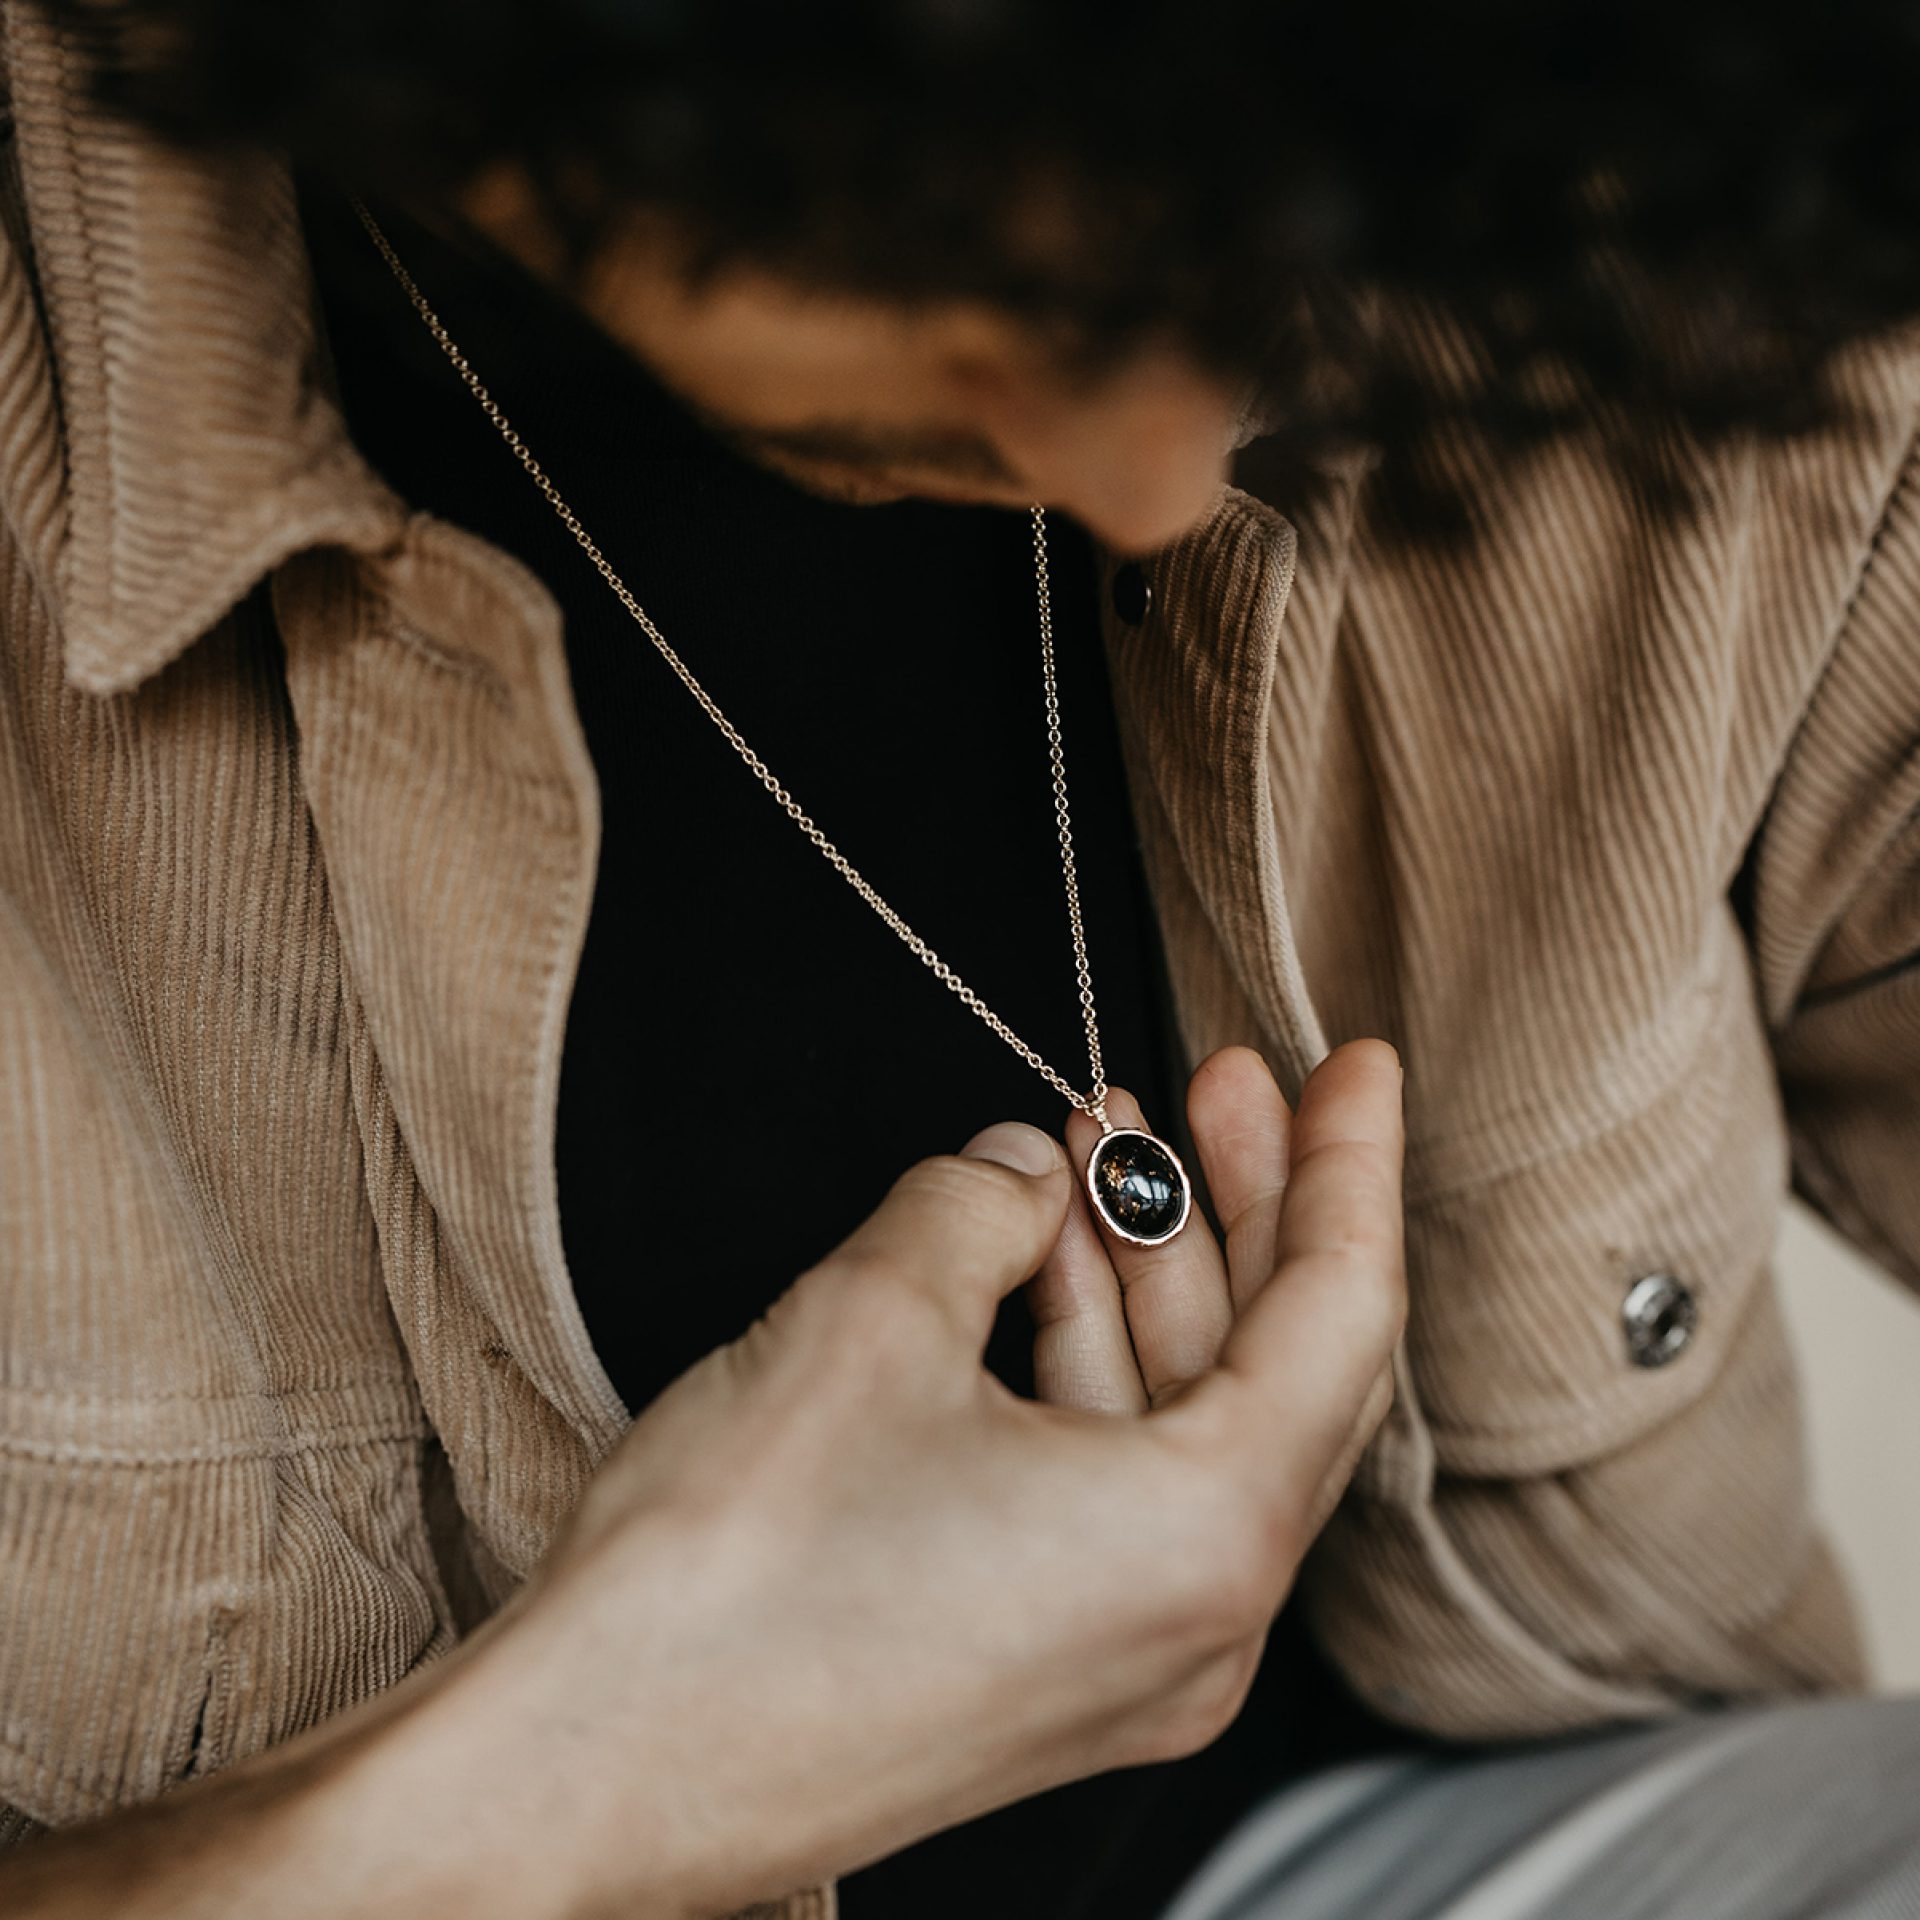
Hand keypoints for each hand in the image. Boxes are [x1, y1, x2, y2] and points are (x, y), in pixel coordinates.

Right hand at [414, 1038, 1404, 1919]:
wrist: (589, 1771)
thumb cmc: (726, 1590)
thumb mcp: (871, 1318)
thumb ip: (980, 1206)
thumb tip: (1019, 1173)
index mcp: (1202, 1542)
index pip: (1341, 1313)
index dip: (1348, 1164)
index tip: (1357, 1069)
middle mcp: (1195, 1624)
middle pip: (1276, 1367)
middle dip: (1243, 1206)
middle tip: (1218, 1085)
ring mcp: (1121, 1659)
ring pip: (1185, 1423)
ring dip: (1144, 1277)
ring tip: (1090, 1156)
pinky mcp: (1042, 1665)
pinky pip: (1115, 1482)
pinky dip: (1088, 1361)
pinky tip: (1029, 1267)